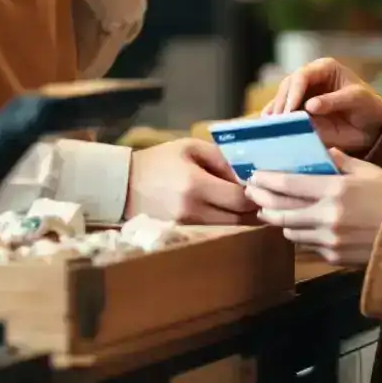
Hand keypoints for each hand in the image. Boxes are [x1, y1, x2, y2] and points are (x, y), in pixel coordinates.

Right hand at [126, 136, 255, 224]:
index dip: (254, 194)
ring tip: (239, 203)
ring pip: (227, 228)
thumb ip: (221, 159)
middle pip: (237, 218)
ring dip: (238, 218)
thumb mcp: (190, 148)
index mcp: (195, 185)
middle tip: (255, 196)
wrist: (123, 184)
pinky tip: (222, 212)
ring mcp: (186, 226)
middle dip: (250, 208)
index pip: (239, 199)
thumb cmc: (159, 161)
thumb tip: (246, 175)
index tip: (258, 185)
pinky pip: (212, 232)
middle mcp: (192, 210)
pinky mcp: (181, 234)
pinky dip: (222, 223)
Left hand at [246, 151, 381, 266]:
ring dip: (279, 219)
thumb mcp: (369, 172)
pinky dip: (301, 235)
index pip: (289, 184)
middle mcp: (328, 216)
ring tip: (271, 210)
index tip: (254, 176)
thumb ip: (342, 162)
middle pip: (281, 210)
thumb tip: (323, 152)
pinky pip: (308, 245)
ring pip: (290, 230)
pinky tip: (299, 226)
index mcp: (336, 190)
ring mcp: (330, 240)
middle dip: (263, 201)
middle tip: (252, 193)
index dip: (267, 180)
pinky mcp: (334, 257)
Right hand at [263, 57, 381, 155]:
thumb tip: (309, 106)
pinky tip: (268, 127)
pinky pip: (283, 113)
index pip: (303, 75)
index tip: (290, 110)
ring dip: (276, 112)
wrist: (372, 126)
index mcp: (324, 68)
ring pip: (281, 99)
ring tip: (271, 127)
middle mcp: (309, 79)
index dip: (294, 91)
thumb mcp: (355, 100)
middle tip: (280, 122)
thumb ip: (333, 101)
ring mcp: (302, 95)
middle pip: (288, 87)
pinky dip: (275, 120)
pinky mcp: (298, 111)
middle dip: (282, 104)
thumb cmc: (367, 106)